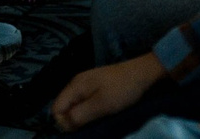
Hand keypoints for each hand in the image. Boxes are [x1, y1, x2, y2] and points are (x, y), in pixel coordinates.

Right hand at [51, 55, 167, 132]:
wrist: (143, 73)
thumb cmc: (122, 89)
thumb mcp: (101, 105)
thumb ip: (79, 115)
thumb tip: (62, 125)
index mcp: (75, 86)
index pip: (56, 108)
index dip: (63, 122)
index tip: (81, 127)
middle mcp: (76, 83)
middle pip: (64, 107)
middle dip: (72, 119)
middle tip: (91, 124)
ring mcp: (86, 84)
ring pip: (74, 105)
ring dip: (82, 116)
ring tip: (96, 120)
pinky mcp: (95, 86)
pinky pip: (84, 102)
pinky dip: (89, 110)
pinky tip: (100, 113)